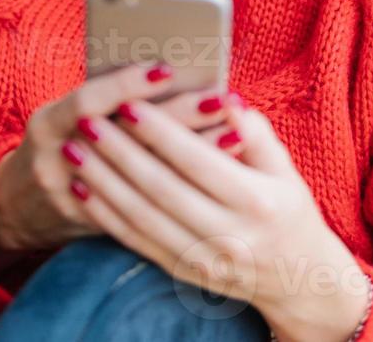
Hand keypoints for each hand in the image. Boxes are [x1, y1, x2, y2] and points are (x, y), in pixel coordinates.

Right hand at [0, 61, 244, 257]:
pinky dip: (182, 188)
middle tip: (222, 97)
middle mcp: (55, 162)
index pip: (88, 101)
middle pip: (123, 139)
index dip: (126, 84)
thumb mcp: (68, 115)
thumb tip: (168, 70)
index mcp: (48, 123)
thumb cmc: (60, 143)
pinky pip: (144, 207)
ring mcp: (72, 199)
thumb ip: (107, 98)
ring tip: (235, 134)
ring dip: (191, 154)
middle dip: (177, 117)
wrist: (21, 207)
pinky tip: (219, 177)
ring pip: (139, 179)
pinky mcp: (95, 227)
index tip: (167, 68)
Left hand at [60, 98, 372, 341]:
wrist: (298, 278)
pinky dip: (106, 216)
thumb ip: (253, 131)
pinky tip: (82, 189)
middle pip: (161, 188)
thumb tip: (223, 96)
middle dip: (119, 153)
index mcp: (257, 201)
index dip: (160, 132)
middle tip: (87, 122)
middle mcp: (230, 235)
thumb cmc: (287, 208)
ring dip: (103, 183)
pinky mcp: (184, 272)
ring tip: (74, 150)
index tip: (128, 103)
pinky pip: (136, 242)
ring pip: (142, 217)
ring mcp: (204, 259)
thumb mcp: (284, 168)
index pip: (197, 161)